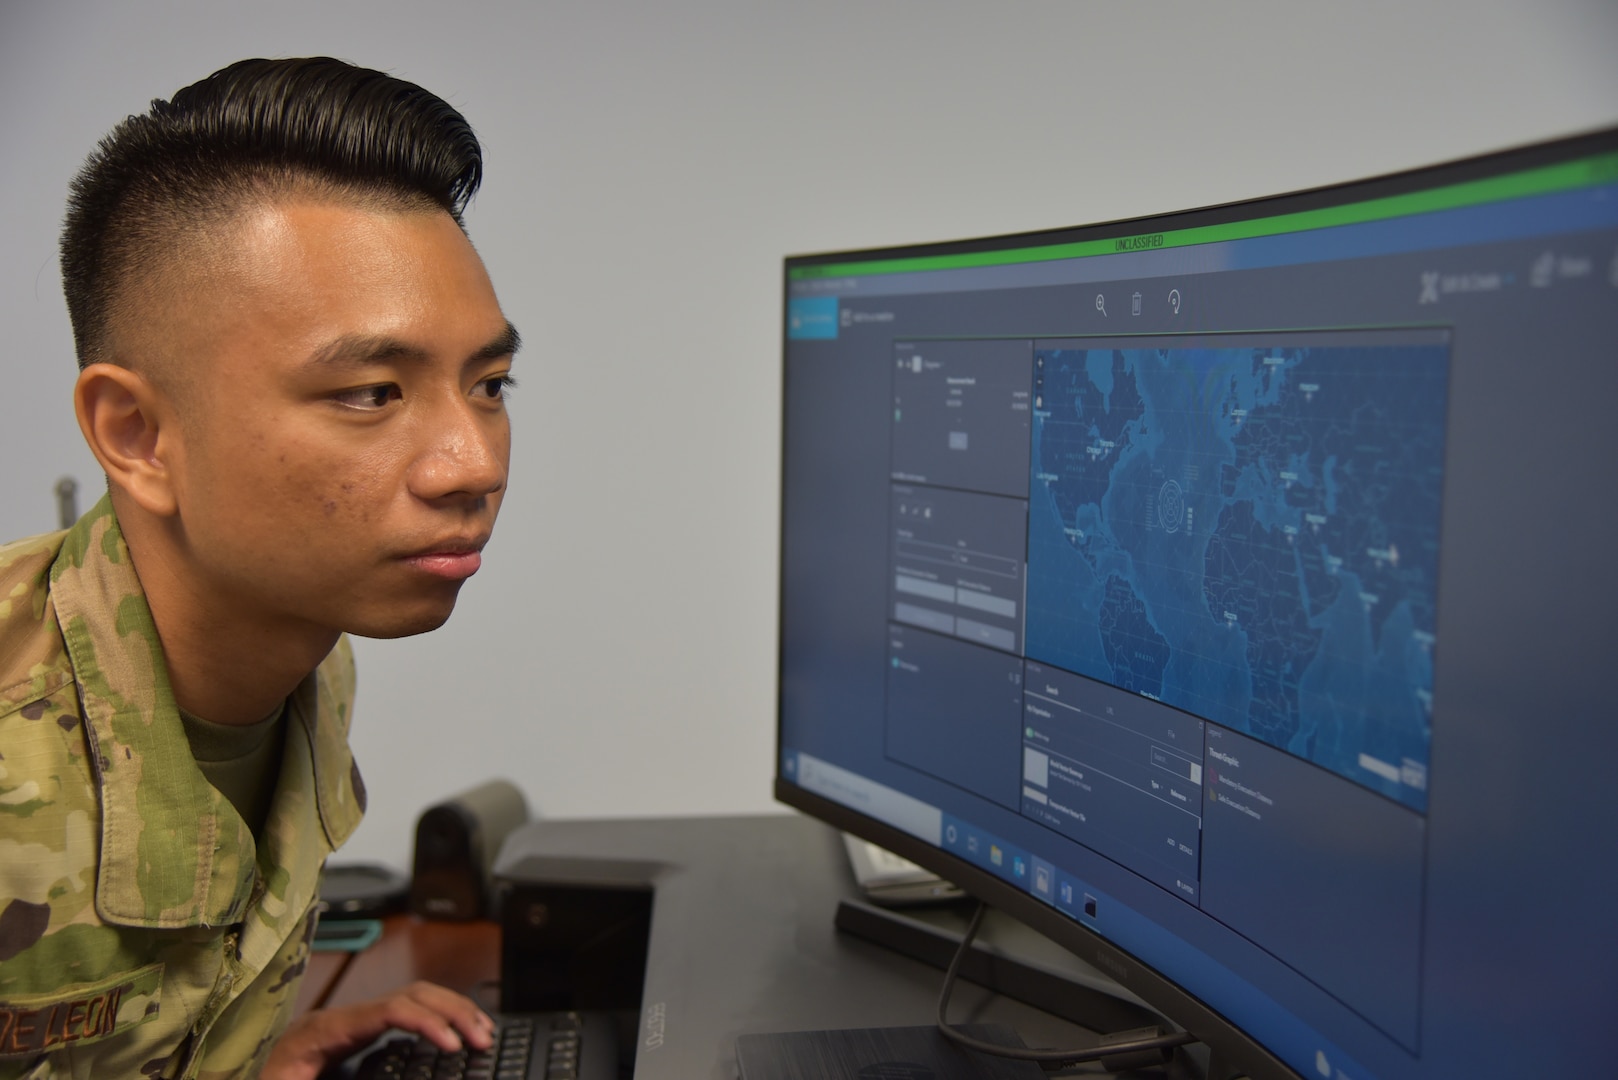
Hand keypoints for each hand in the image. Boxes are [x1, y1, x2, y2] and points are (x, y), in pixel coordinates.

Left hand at [262, 980, 495, 1079]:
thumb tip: (358, 1074)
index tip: (453, 1045)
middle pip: (411, 995)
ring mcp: (352, 1023)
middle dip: (452, 1011)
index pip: (389, 1010)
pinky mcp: (357, 1035)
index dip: (426, 1022)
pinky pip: (407, 1015)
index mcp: (326, 1030)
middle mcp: (344, 1018)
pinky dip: (437, 1021)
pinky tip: (455, 1036)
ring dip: (452, 1011)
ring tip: (482, 1032)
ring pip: (414, 999)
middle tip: (483, 1038)